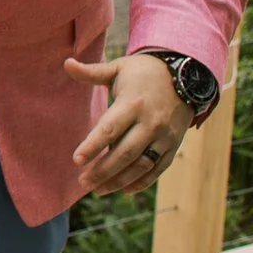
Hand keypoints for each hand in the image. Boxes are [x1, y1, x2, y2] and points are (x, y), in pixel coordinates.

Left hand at [67, 53, 192, 195]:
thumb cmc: (143, 73)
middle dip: (103, 171)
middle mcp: (150, 122)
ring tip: (98, 190)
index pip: (110, 129)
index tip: (76, 160)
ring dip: (120, 180)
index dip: (93, 146)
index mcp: (133, 103)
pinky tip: (125, 190)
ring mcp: (164, 136)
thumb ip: (92, 72)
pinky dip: (143, 181)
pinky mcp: (173, 145)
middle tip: (83, 183)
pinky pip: (158, 168)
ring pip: (141, 164)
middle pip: (125, 153)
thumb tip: (67, 63)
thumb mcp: (118, 68)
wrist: (185, 77)